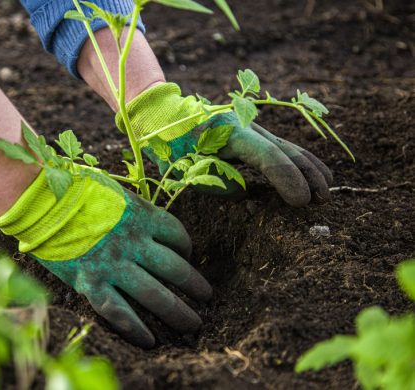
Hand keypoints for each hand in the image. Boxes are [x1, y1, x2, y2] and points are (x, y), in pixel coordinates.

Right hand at [0, 168, 211, 347]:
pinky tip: (151, 341)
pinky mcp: (91, 282)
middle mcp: (133, 242)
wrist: (39, 199)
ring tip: (193, 324)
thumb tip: (143, 219)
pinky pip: (120, 311)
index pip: (177, 235)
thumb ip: (131, 208)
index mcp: (141, 215)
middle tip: (207, 297)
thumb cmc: (73, 188)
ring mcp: (113, 264)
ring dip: (178, 311)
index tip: (187, 256)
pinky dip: (137, 329)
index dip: (187, 248)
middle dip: (195, 285)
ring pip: (155, 294)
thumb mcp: (112, 191)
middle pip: (175, 268)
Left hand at [116, 83, 332, 206]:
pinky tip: (313, 172)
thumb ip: (214, 182)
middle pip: (285, 149)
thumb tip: (244, 192)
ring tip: (327, 188)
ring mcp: (250, 126)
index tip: (301, 202)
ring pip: (287, 146)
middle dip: (307, 174)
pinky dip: (297, 160)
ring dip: (309, 167)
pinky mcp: (250, 132)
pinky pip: (279, 147)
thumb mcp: (183, 167)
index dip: (287, 179)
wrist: (163, 114)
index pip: (267, 157)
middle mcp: (245, 125)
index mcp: (228, 132)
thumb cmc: (168, 143)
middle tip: (322, 199)